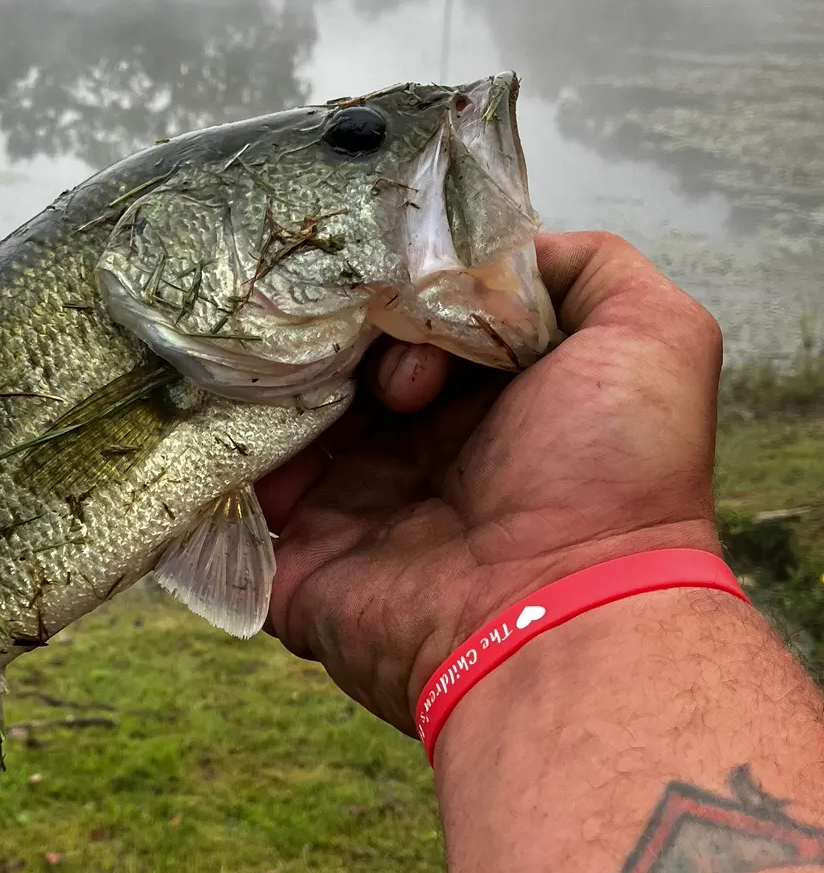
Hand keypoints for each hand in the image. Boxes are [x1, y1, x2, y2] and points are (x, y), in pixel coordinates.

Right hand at [256, 231, 724, 734]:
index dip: (400, 292)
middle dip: (325, 329)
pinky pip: (236, 498)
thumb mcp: (652, 336)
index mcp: (482, 405)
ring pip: (279, 418)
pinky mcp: (297, 558)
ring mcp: (350, 505)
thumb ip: (593, 268)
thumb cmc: (609, 477)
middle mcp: (413, 450)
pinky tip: (225, 404)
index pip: (412, 320)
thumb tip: (499, 255)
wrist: (559, 618)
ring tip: (269, 353)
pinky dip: (219, 451)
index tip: (400, 295)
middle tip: (330, 326)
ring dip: (267, 377)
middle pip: (337, 362)